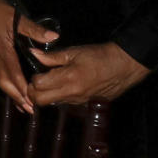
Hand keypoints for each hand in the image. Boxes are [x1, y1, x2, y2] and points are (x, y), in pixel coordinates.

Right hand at [0, 0, 57, 112]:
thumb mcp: (17, 18)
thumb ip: (35, 29)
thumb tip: (53, 36)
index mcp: (4, 51)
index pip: (14, 75)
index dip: (22, 89)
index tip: (31, 101)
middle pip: (5, 83)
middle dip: (16, 97)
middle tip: (28, 110)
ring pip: (0, 79)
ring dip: (11, 92)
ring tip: (22, 104)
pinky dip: (7, 82)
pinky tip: (13, 85)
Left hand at [27, 41, 149, 106]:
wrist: (123, 67)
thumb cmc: (99, 56)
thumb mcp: (74, 52)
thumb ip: (52, 57)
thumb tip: (34, 54)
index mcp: (68, 78)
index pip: (38, 86)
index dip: (34, 79)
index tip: (38, 72)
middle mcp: (71, 93)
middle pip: (41, 101)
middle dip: (34, 92)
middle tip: (38, 81)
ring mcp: (78, 102)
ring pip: (52, 104)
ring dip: (47, 95)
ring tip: (52, 82)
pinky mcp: (84, 105)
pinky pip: (65, 104)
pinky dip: (60, 97)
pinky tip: (66, 86)